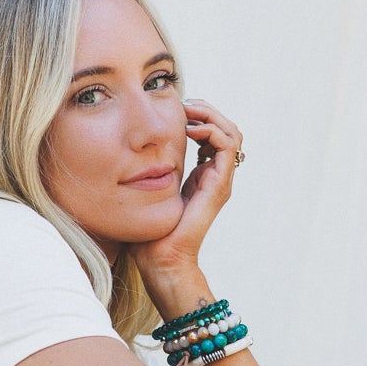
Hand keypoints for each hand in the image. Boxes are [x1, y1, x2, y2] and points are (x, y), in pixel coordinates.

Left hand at [127, 98, 243, 289]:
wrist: (159, 258)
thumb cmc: (150, 230)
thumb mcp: (149, 188)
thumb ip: (150, 169)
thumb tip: (134, 149)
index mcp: (202, 175)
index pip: (213, 133)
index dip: (198, 116)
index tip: (175, 111)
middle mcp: (215, 176)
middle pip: (226, 128)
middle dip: (206, 110)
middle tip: (183, 107)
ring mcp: (220, 181)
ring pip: (232, 132)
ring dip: (211, 116)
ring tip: (188, 115)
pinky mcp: (218, 186)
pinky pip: (228, 146)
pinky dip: (211, 131)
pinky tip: (189, 131)